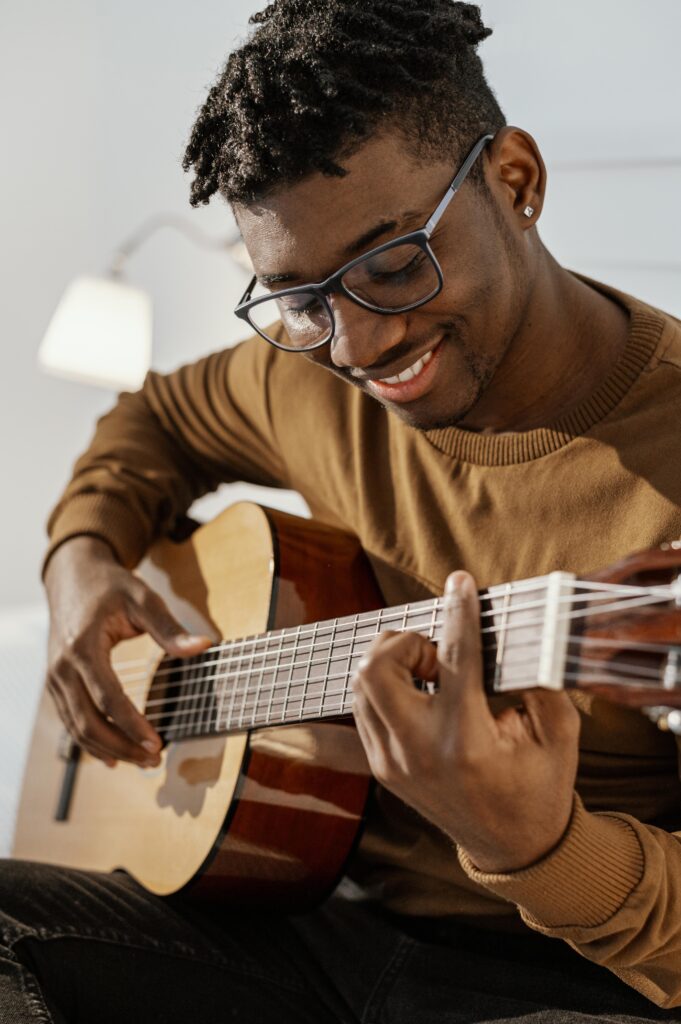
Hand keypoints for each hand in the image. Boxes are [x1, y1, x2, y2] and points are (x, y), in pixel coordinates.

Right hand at [44, 536, 212, 767]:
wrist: (72, 576)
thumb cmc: (111, 587)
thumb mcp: (143, 598)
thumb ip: (170, 628)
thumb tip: (204, 646)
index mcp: (83, 647)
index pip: (108, 698)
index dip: (132, 725)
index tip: (158, 744)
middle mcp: (62, 667)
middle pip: (89, 722)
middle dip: (122, 747)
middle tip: (155, 761)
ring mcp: (55, 678)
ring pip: (77, 728)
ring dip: (108, 750)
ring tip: (143, 762)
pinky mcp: (56, 684)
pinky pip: (71, 722)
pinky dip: (90, 742)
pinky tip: (113, 757)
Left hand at [351, 571, 579, 872]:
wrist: (512, 849)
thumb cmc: (538, 788)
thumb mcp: (559, 735)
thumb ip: (540, 682)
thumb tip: (517, 635)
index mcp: (466, 743)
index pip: (454, 660)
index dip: (458, 613)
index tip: (460, 582)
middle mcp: (419, 752)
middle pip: (377, 669)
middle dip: (405, 641)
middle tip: (437, 652)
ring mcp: (393, 762)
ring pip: (360, 686)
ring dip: (391, 662)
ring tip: (430, 672)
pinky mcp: (381, 767)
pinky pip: (363, 708)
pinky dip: (385, 687)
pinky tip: (419, 690)